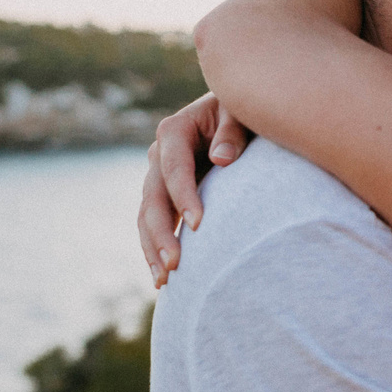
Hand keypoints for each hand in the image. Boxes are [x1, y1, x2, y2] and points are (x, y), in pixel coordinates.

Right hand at [137, 93, 250, 286]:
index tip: (198, 224)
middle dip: (161, 233)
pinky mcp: (165, 195)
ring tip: (164, 280)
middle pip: (153, 197)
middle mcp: (159, 154)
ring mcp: (159, 176)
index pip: (175, 167)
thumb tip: (222, 159)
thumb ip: (234, 131)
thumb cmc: (245, 112)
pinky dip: (155, 249)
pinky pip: (154, 224)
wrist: (237, 115)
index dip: (184, 195)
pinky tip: (163, 278)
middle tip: (175, 265)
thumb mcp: (241, 112)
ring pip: (147, 216)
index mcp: (175, 130)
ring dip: (153, 248)